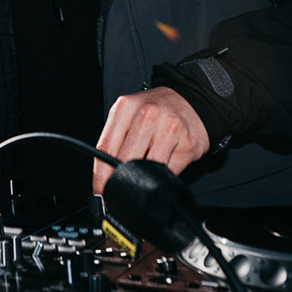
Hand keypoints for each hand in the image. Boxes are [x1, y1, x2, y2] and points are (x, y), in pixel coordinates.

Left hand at [90, 87, 209, 191]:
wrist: (191, 100)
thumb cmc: (156, 111)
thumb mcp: (129, 114)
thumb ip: (115, 140)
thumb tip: (104, 175)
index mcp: (126, 107)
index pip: (105, 148)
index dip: (100, 175)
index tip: (100, 190)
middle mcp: (147, 115)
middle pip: (125, 160)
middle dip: (120, 181)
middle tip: (118, 192)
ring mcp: (170, 128)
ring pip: (149, 168)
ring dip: (143, 180)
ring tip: (142, 179)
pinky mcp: (188, 144)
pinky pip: (169, 172)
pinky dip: (162, 177)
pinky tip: (161, 171)